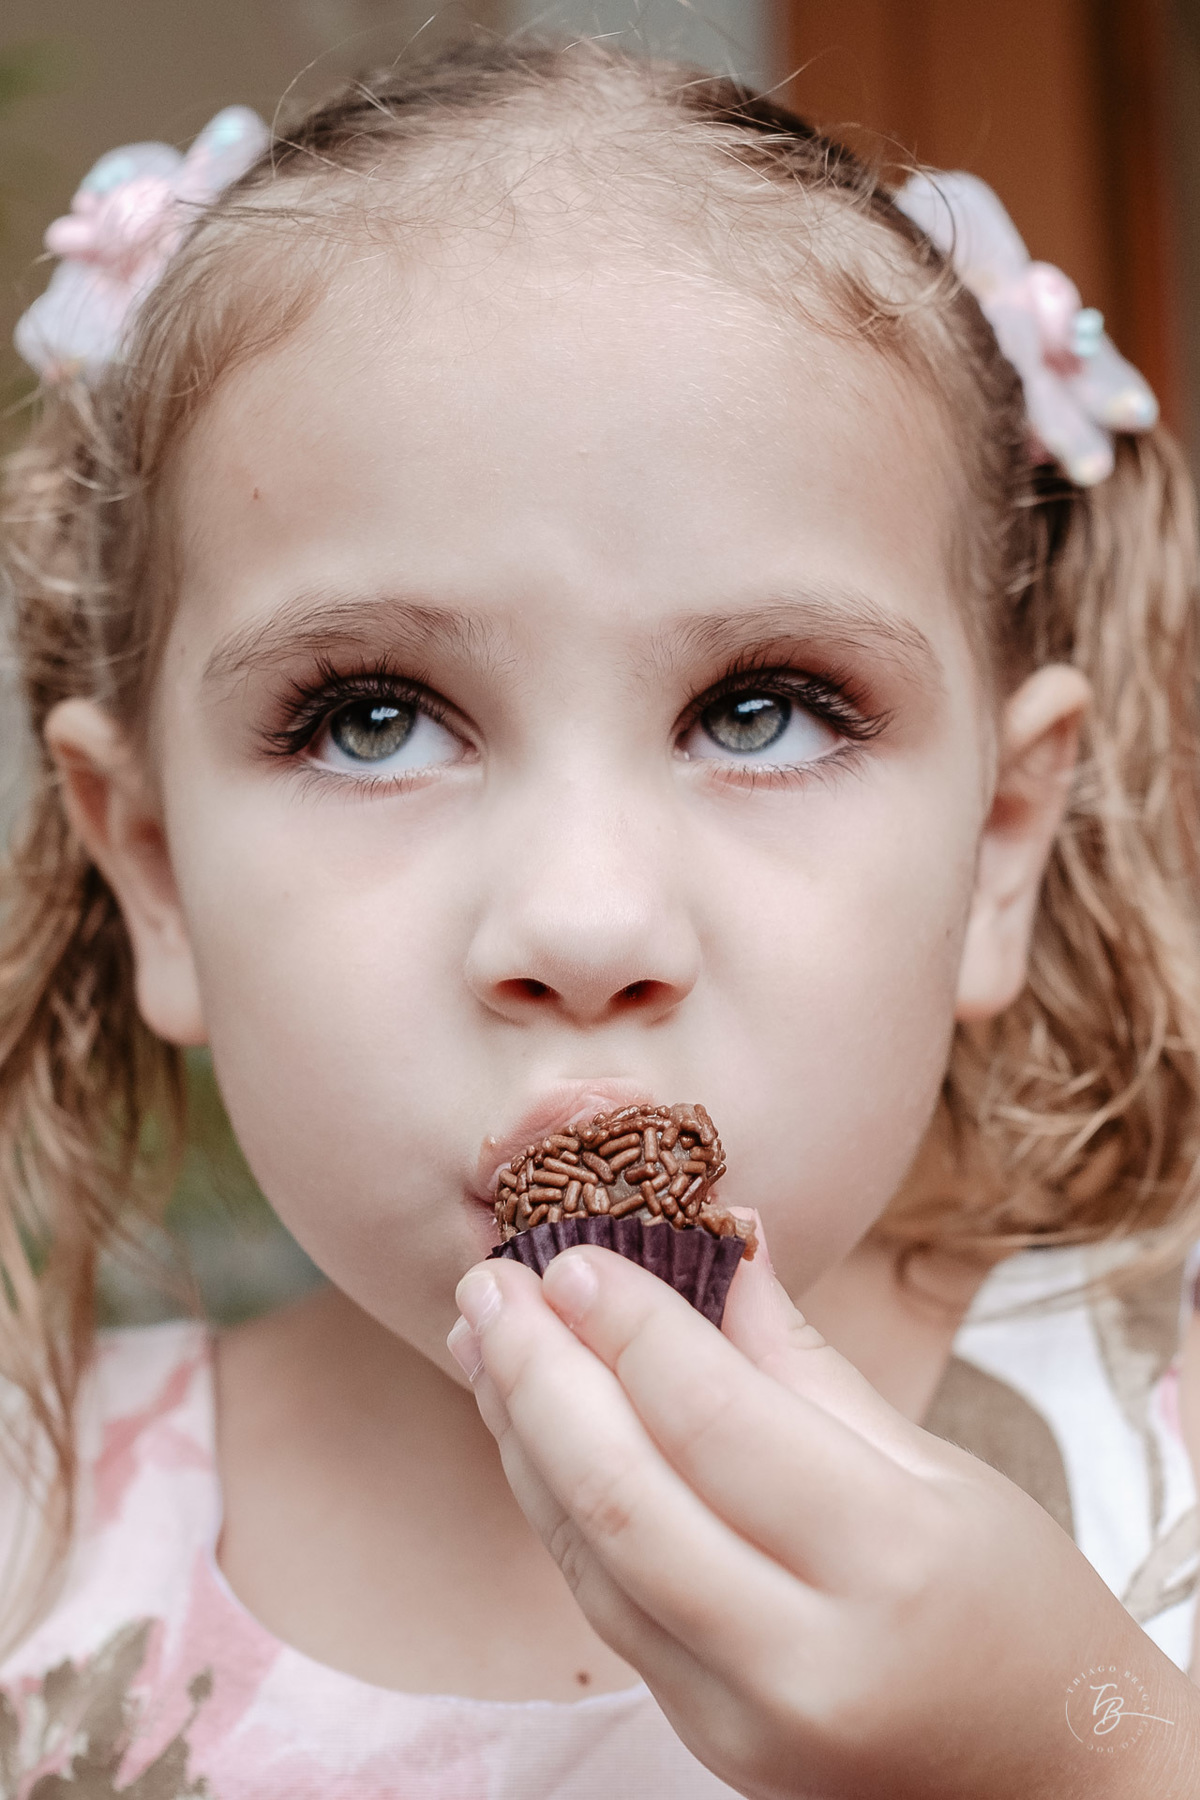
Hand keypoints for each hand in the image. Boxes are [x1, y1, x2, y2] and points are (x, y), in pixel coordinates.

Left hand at [449, 1227, 1199, 1799]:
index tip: (571, 1252)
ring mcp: (744, 1720)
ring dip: (521, 1437)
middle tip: (487, 1282)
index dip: (629, 1325)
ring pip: (591, 1557)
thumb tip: (722, 1233)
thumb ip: (803, 1359)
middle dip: (538, 1374)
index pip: (716, 1419)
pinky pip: (605, 1608)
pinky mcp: (706, 1745)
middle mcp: (804, 1655)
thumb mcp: (937, 1465)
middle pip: (623, 1495)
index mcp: (890, 1560)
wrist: (1056, 1785)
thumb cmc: (1018, 1606)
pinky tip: (529, 1431)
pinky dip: (556, 1507)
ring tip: (484, 1341)